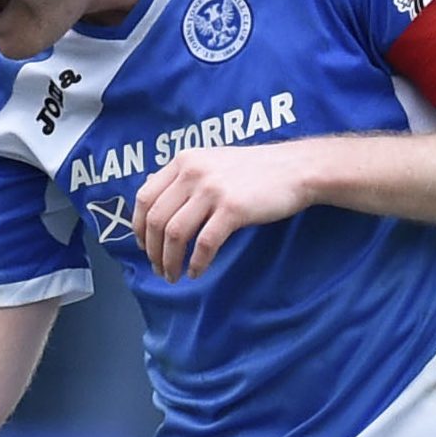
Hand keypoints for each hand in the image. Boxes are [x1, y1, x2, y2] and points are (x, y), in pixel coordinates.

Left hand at [130, 142, 312, 281]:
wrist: (297, 168)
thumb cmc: (254, 170)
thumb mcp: (211, 161)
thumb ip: (183, 176)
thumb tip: (149, 192)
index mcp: (183, 161)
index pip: (144, 197)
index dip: (138, 227)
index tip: (143, 246)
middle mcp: (192, 172)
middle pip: (155, 219)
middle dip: (152, 251)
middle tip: (158, 269)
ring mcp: (212, 190)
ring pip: (175, 234)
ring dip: (169, 261)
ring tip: (173, 276)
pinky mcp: (233, 209)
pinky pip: (205, 243)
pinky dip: (196, 262)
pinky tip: (196, 272)